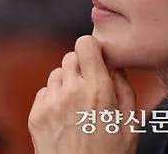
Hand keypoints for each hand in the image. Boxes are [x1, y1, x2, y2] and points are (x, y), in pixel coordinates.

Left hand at [28, 35, 138, 153]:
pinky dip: (54, 98)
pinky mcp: (36, 115)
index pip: (85, 44)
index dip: (92, 49)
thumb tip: (115, 64)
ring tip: (78, 106)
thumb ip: (124, 87)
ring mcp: (50, 103)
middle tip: (90, 88)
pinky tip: (66, 117)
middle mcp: (71, 91)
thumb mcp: (132, 123)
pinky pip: (44, 92)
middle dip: (81, 67)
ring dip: (67, 82)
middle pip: (70, 56)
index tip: (97, 59)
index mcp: (98, 89)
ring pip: (56, 74)